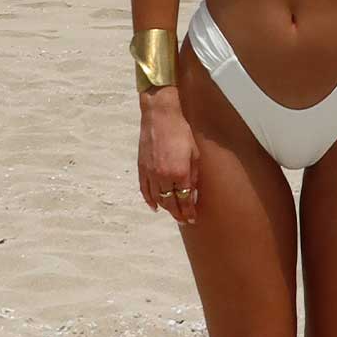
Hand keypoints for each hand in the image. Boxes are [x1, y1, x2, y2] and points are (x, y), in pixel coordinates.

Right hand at [137, 92, 200, 223]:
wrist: (160, 116)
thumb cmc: (181, 131)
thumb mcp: (194, 153)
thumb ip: (193, 176)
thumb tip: (193, 193)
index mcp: (180, 173)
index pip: (184, 200)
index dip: (188, 211)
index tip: (192, 218)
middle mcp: (164, 176)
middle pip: (170, 202)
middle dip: (178, 213)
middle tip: (184, 220)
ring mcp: (150, 173)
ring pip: (157, 199)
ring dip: (166, 208)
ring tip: (173, 213)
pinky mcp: (142, 168)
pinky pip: (144, 190)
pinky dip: (149, 200)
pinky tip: (155, 206)